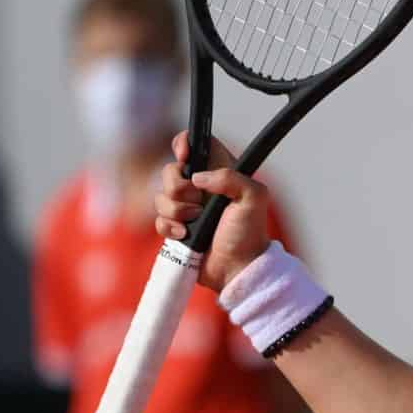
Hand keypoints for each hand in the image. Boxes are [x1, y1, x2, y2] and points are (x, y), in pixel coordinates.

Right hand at [153, 132, 271, 291]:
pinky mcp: (176, 227)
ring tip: (196, 222)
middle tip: (199, 203)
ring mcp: (186, 207)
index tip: (184, 155)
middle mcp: (201, 187)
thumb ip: (232, 177)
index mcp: (221, 172)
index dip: (185, 143)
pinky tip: (186, 236)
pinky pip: (158, 219)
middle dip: (180, 188)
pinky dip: (170, 227)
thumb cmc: (249, 234)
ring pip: (161, 196)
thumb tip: (198, 177)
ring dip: (177, 211)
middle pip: (170, 170)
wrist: (237, 268)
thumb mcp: (254, 198)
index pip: (198, 143)